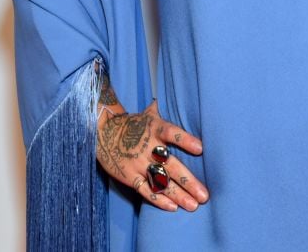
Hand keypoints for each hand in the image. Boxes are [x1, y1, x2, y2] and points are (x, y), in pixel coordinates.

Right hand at [95, 97, 209, 211]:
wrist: (102, 132)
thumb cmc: (132, 124)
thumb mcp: (148, 114)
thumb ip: (164, 112)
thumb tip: (172, 99)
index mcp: (155, 129)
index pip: (172, 133)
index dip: (185, 140)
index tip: (200, 148)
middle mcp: (148, 147)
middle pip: (171, 165)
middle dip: (188, 181)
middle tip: (204, 195)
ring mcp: (138, 163)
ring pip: (161, 182)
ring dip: (178, 195)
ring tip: (193, 205)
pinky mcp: (129, 176)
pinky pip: (145, 190)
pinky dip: (158, 200)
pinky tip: (173, 207)